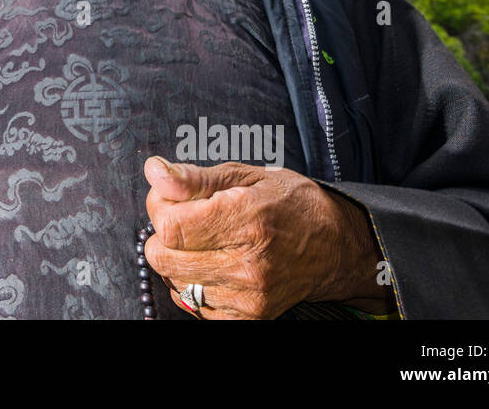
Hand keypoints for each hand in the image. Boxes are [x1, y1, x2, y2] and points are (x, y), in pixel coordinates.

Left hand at [142, 157, 392, 318]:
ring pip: (174, 281)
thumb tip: (154, 172)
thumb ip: (194, 178)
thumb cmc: (290, 203)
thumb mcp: (245, 175)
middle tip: (187, 218)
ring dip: (178, 259)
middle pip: (163, 257)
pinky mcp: (247, 316)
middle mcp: (247, 264)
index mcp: (246, 220)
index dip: (159, 207)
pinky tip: (213, 264)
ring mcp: (247, 296)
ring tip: (205, 241)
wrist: (335, 246)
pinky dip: (193, 283)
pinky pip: (193, 304)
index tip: (172, 196)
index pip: (170, 225)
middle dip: (164, 233)